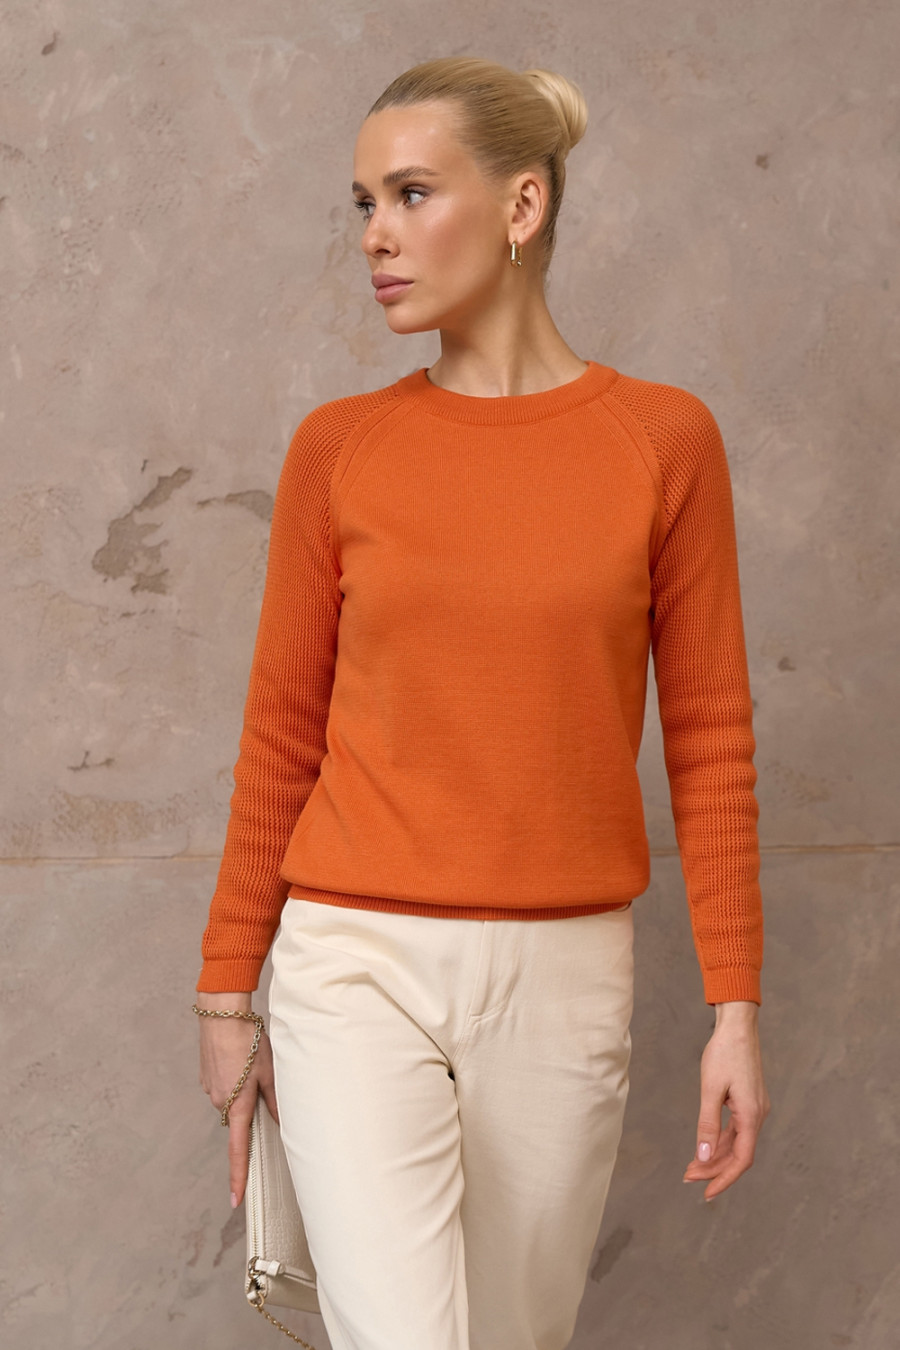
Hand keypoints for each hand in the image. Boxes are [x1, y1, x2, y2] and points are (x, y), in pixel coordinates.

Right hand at [196, 993, 279, 1206]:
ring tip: (254, 1064)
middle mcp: (219, 1101)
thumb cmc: (248, 1040)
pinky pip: (224, 1086)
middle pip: (239, 1120)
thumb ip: (276, 1100)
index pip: (239, 1150)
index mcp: (238, 1105)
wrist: (221, 1013)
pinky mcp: (206, 1076)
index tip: (237, 1200)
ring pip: (232, 1101)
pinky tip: (241, 1059)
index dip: (239, 1176)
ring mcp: (210, 1088)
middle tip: (264, 1086)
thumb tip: (282, 1122)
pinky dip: (234, 1079)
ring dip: (244, 1092)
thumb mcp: (270, 1071)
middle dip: (251, 1111)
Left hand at [682, 1000, 769, 1200]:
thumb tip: (702, 1155)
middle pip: (738, 1153)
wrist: (738, 1026)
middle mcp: (757, 1115)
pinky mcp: (749, 1101)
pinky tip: (705, 1146)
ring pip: (736, 1142)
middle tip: (688, 1177)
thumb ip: (707, 1124)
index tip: (708, 1193)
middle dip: (714, 1168)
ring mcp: (754, 1108)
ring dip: (715, 1155)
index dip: (725, 1178)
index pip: (741, 1159)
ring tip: (692, 1166)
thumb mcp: (711, 1089)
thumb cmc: (724, 1053)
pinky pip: (736, 1129)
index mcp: (752, 1115)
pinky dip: (721, 1140)